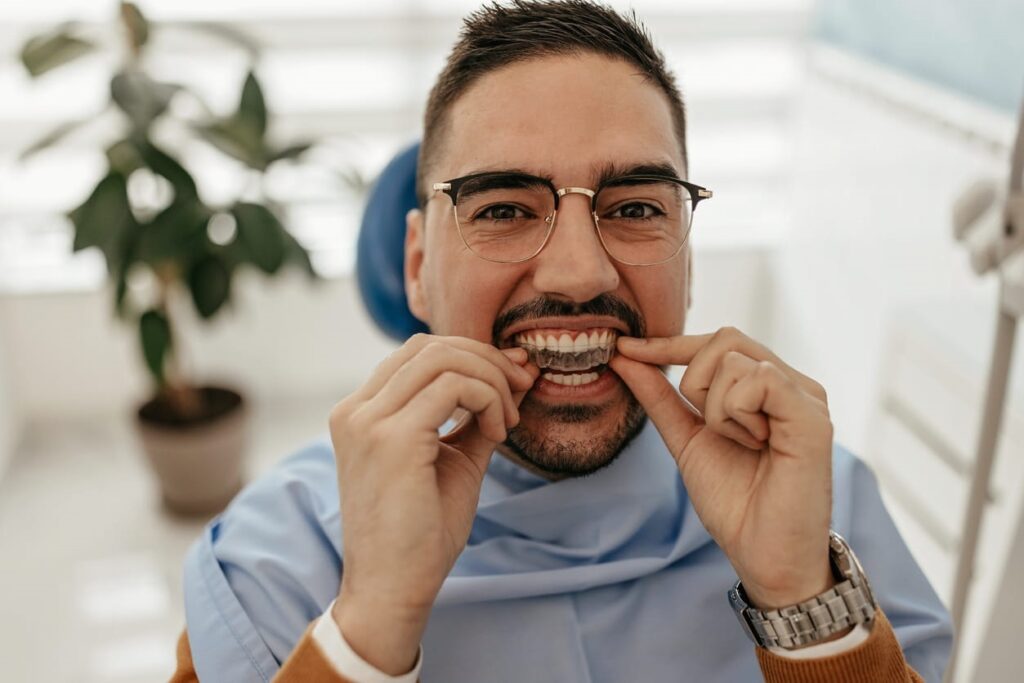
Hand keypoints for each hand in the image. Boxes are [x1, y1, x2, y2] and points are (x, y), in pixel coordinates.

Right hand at [328, 334, 537, 672]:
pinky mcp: (393, 438)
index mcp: (360, 413)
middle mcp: (356, 410)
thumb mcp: (452, 459)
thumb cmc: (421, 533)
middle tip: (519, 392)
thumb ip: (472, 416)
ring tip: (507, 421)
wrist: (393, 589)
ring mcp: (368, 421)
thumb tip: (513, 373)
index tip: (511, 384)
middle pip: (429, 346)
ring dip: (490, 380)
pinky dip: (488, 400)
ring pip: (443, 358)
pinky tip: (497, 435)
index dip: (470, 356)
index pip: (417, 353)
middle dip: (485, 360)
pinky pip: (454, 387)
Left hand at [609, 327, 833, 608]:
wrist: (762, 554)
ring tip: (743, 444)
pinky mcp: (813, 415)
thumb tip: (625, 356)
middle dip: (696, 382)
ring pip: (735, 359)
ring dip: (717, 410)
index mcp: (766, 386)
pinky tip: (756, 444)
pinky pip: (758, 379)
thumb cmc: (734, 502)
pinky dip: (738, 414)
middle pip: (724, 339)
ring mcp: (806, 396)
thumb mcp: (686, 439)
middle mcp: (790, 383)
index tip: (624, 347)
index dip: (668, 344)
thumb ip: (660, 397)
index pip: (716, 341)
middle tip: (713, 429)